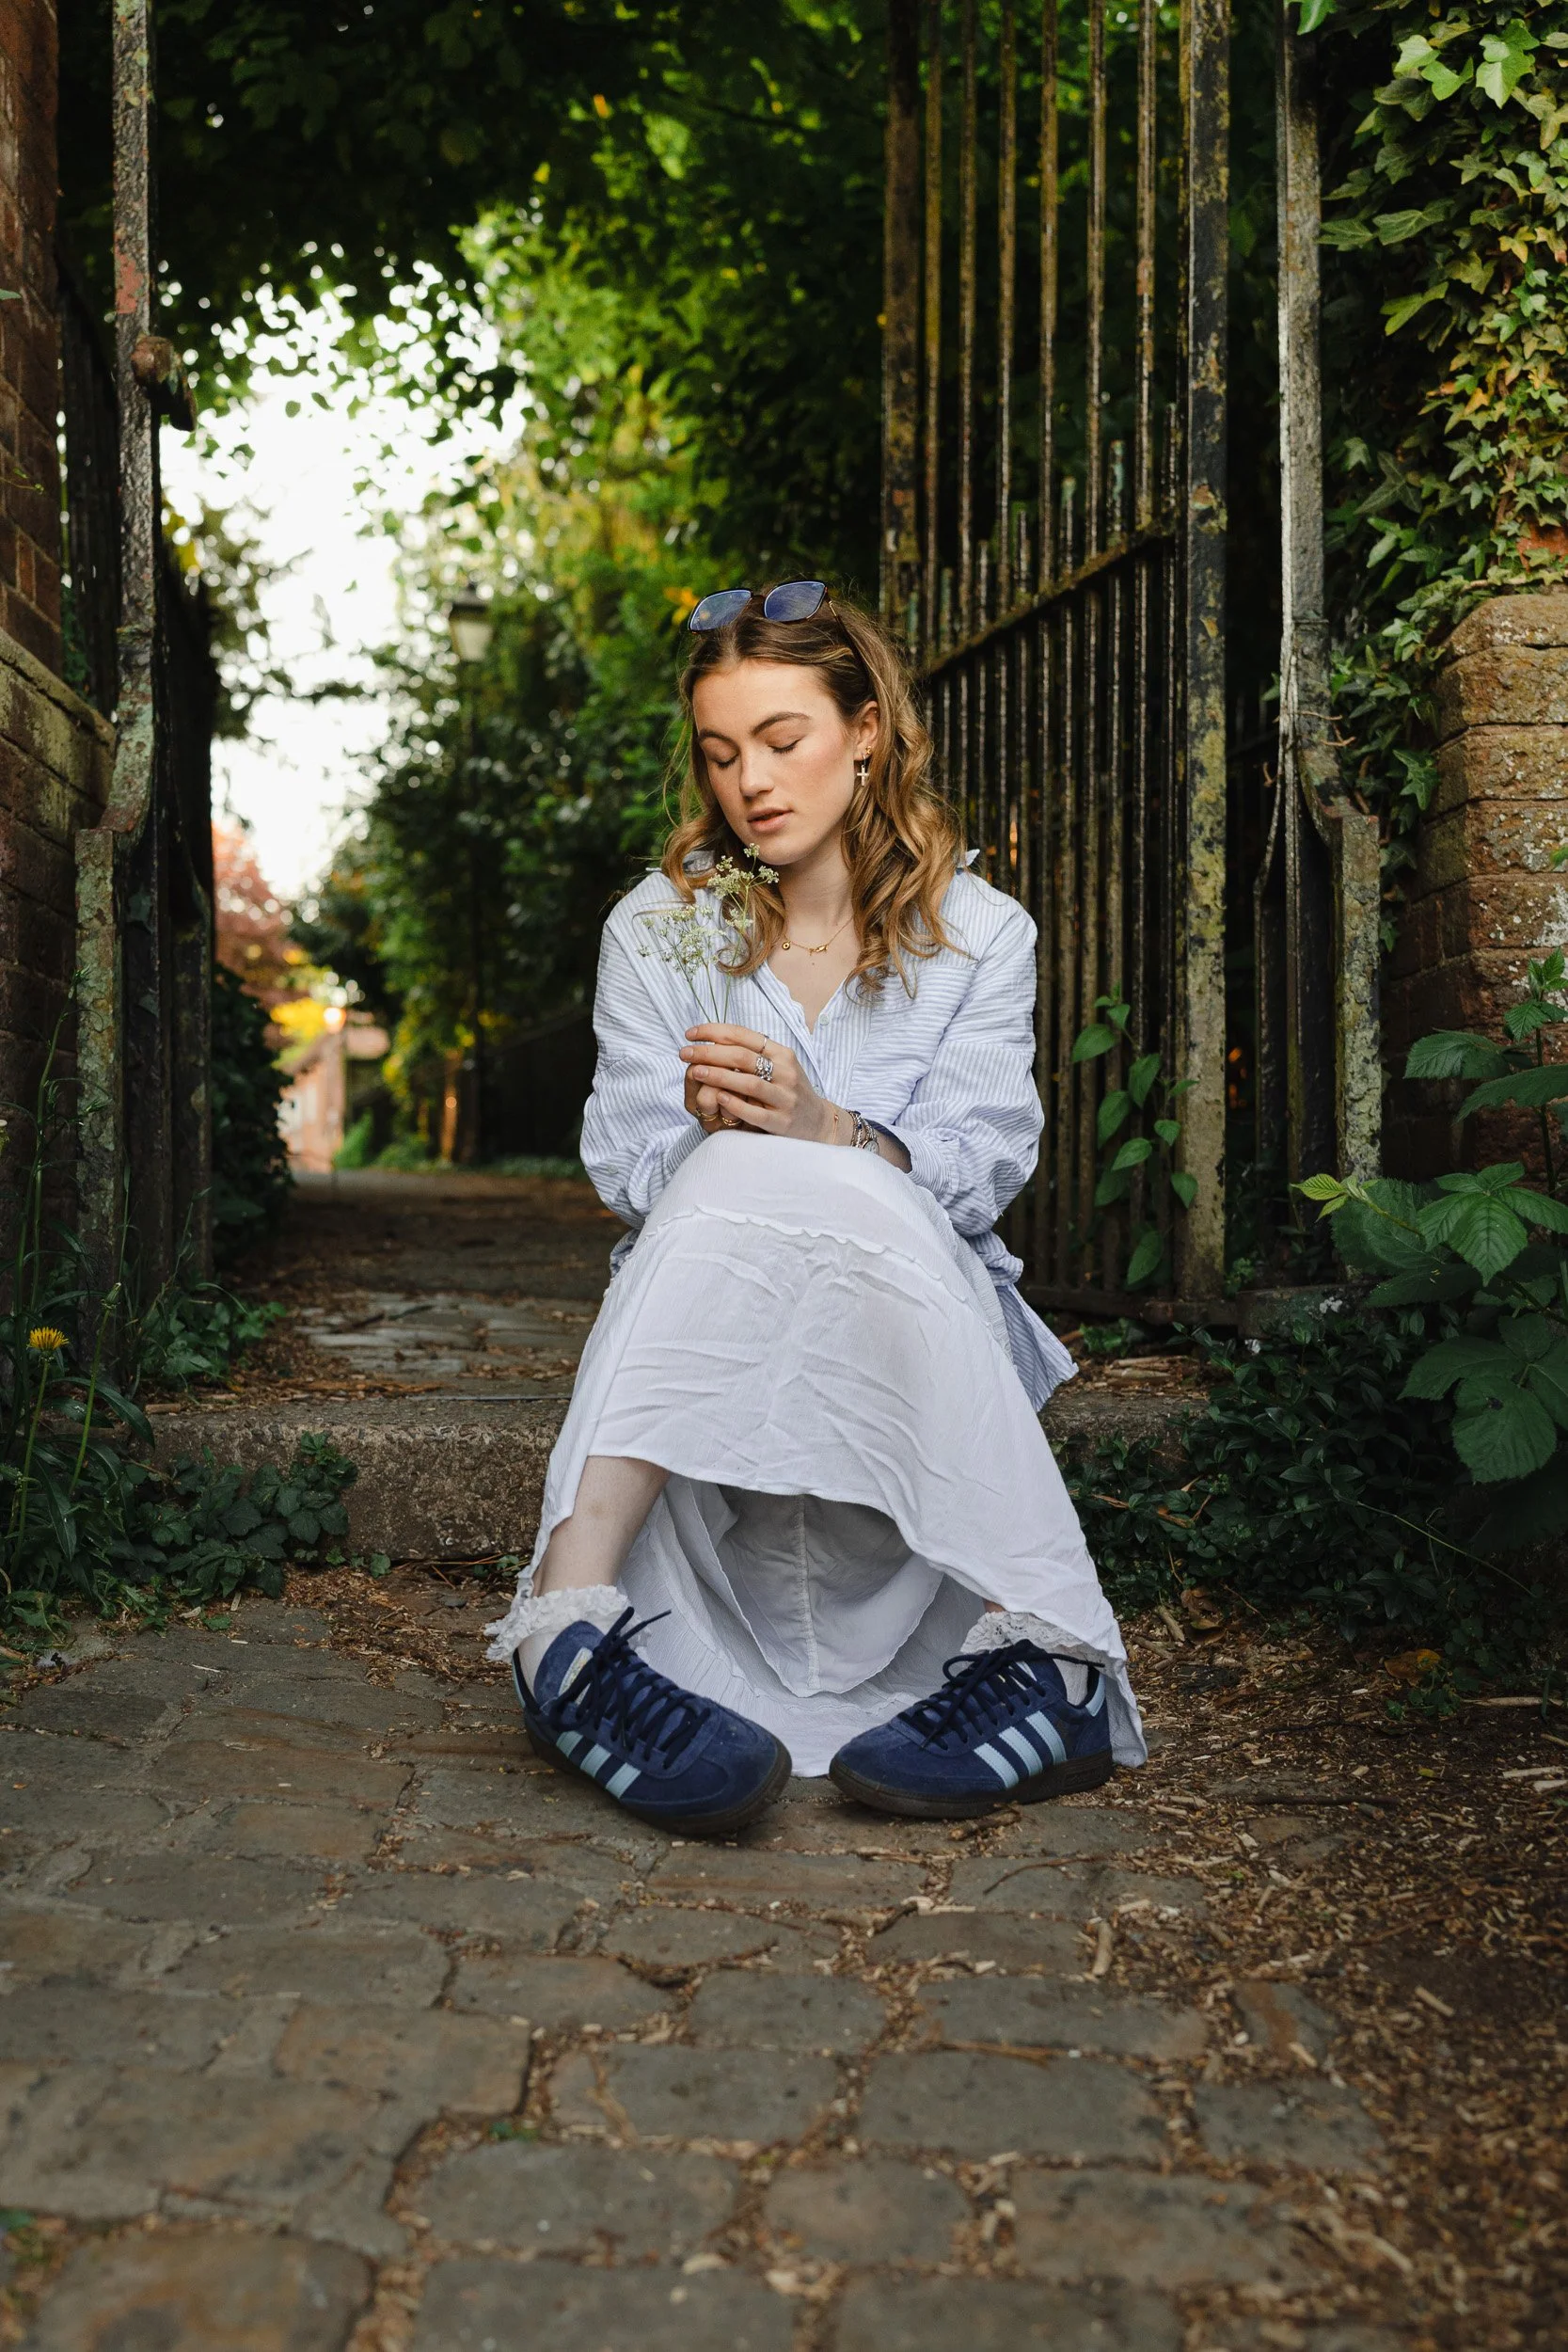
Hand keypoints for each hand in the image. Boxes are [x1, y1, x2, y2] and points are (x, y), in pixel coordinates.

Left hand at [680, 1024, 836, 1143]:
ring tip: (696, 1071)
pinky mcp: (781, 1122)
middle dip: (709, 1052)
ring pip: (749, 1083)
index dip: (713, 1032)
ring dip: (719, 1076)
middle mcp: (786, 1073)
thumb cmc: (789, 1091)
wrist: (818, 1123)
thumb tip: (715, 1038)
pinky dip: (734, 1103)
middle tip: (685, 1053)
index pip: (744, 1036)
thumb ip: (753, 1053)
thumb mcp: (779, 1066)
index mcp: (782, 1054)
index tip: (690, 1034)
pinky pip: (755, 1112)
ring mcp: (785, 1098)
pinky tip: (716, 1097)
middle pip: (742, 1057)